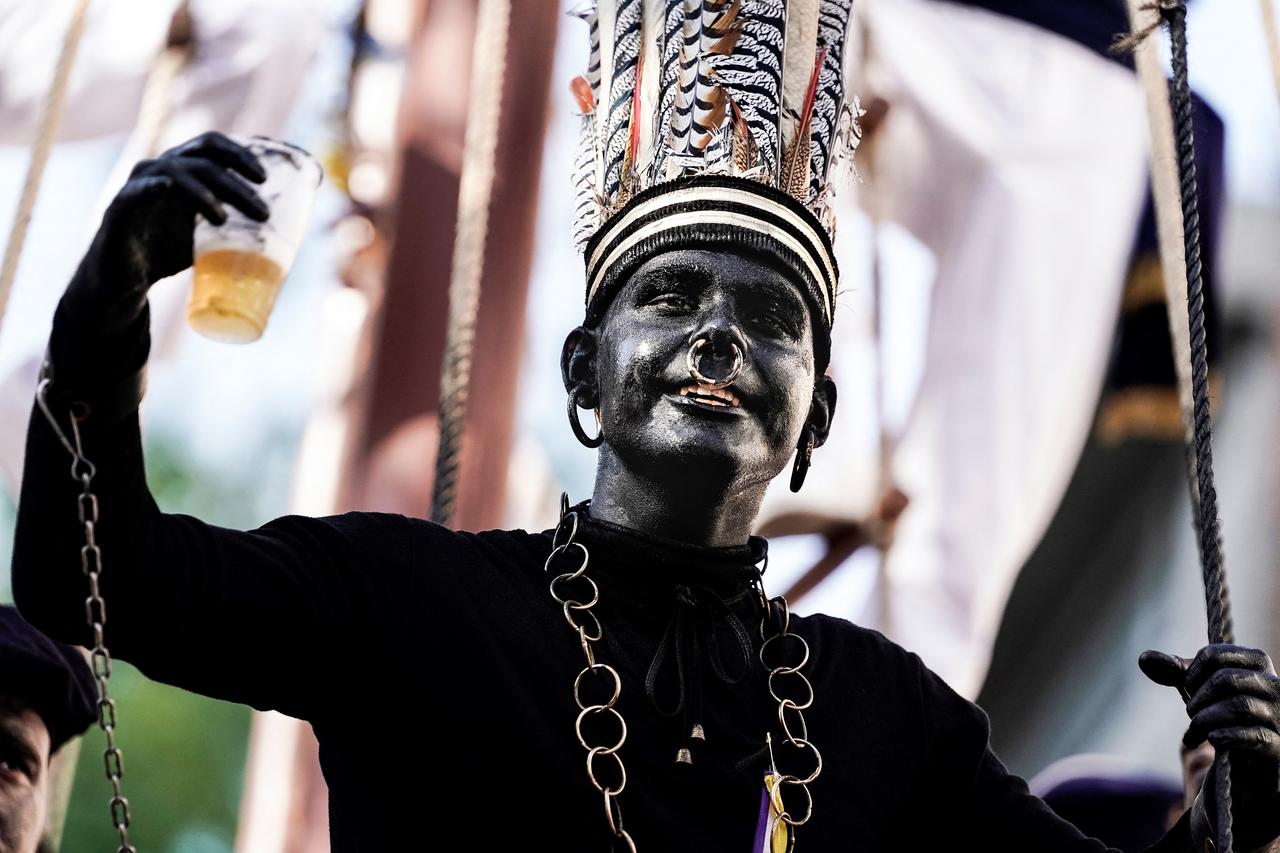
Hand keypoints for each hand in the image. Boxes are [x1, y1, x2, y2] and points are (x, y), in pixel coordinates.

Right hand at [61, 132, 268, 338]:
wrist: (124, 280)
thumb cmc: (167, 252)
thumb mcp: (208, 237)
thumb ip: (236, 228)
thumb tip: (283, 236)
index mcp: (184, 172)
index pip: (212, 147)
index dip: (239, 154)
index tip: (265, 177)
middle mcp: (161, 171)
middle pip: (202, 161)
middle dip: (235, 182)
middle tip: (261, 211)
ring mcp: (138, 187)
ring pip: (175, 172)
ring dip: (204, 192)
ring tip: (224, 218)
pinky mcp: (119, 209)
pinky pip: (135, 192)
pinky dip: (152, 187)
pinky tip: (168, 188)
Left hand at [1141, 645, 1279, 848]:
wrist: (1246, 765)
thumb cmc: (1224, 716)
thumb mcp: (1199, 690)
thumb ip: (1175, 672)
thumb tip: (1144, 658)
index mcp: (1256, 663)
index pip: (1215, 655)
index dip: (1191, 672)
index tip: (1187, 689)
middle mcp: (1275, 685)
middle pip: (1226, 679)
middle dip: (1197, 698)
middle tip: (1190, 714)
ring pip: (1239, 706)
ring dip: (1205, 720)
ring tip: (1193, 733)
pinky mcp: (1279, 745)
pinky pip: (1255, 735)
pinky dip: (1227, 736)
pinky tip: (1211, 740)